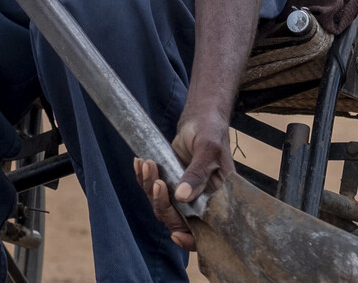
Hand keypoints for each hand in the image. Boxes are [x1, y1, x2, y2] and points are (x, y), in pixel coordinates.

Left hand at [132, 109, 231, 250]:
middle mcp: (200, 200)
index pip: (205, 230)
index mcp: (217, 199)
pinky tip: (140, 162)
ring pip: (160, 204)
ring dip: (149, 186)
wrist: (201, 118)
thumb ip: (197, 174)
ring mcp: (183, 193)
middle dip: (162, 203)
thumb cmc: (212, 132)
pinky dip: (143, 178)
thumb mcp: (208, 150)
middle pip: (176, 218)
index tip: (175, 234)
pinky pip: (152, 188)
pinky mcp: (169, 182)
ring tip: (147, 164)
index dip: (190, 239)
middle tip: (157, 181)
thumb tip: (182, 197)